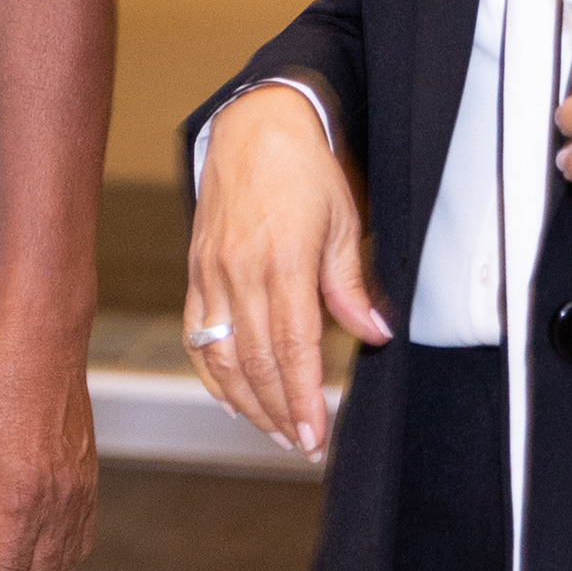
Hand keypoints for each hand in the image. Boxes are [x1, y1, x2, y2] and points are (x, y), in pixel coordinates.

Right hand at [185, 86, 391, 461]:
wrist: (252, 126)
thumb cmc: (303, 169)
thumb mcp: (342, 220)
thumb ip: (350, 284)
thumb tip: (376, 335)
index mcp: (283, 258)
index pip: (292, 345)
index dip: (303, 397)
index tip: (314, 434)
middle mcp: (240, 269)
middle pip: (256, 359)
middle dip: (280, 410)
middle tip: (302, 444)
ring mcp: (212, 271)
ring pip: (222, 354)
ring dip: (248, 400)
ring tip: (274, 429)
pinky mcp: (195, 269)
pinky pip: (196, 332)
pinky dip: (210, 371)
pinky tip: (230, 397)